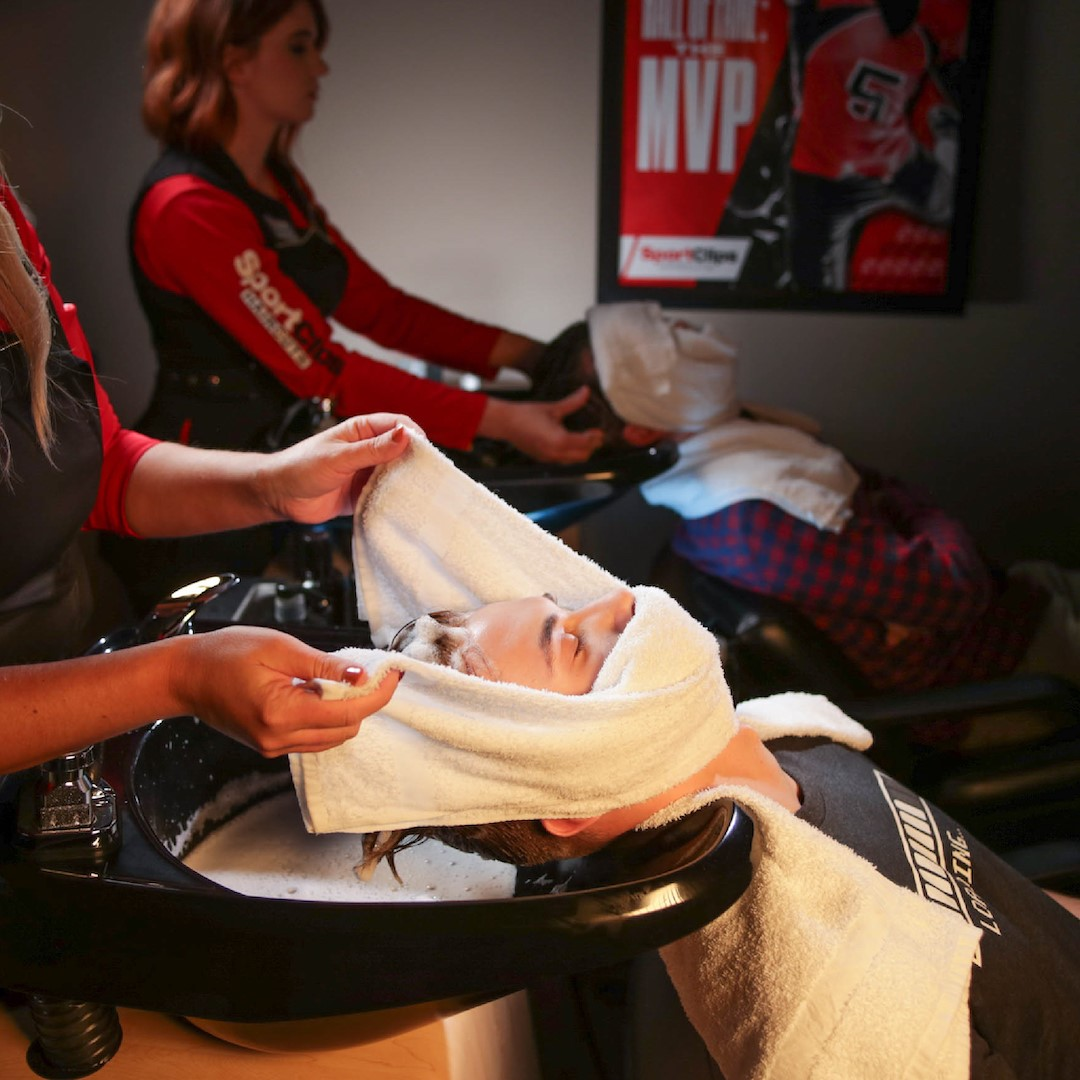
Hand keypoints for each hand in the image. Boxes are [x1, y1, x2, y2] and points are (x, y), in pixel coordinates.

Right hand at [168, 626, 401, 755]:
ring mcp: (273, 746)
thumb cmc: (225, 654)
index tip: (394, 676)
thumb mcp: (279, 648)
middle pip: (345, 729)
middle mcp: (279, 738)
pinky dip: (327, 717)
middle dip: (365, 702)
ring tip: (343, 679)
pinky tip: (321, 692)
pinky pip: (313, 737)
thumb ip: (323, 665)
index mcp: (282, 713)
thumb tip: (362, 674)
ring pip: (332, 737)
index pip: (347, 712)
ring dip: (346, 711)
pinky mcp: (270, 745)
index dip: (377, 695)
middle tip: (373, 672)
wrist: (185, 676)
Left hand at [256, 413, 412, 523]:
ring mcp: (366, 472)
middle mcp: (367, 449)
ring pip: (396, 473)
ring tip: (417, 491)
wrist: (279, 496)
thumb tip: (404, 435)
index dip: (414, 435)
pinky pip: (386, 494)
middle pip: (402, 450)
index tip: (425, 451)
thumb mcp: (339, 457)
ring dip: (405, 481)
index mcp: (361, 430)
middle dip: (415, 460)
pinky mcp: (363, 493)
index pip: (397, 424)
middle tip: (426, 474)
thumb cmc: (301, 467)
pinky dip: (394, 498)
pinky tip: (401, 504)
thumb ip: (373, 449)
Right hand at [479, 388, 602, 463]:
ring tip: (584, 440)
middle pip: (582, 456)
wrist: (505, 423)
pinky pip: (562, 460)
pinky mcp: (543, 459)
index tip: (600, 431)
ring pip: (573, 460)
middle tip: (596, 436)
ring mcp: (548, 458)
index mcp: (559, 440)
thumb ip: (572, 402)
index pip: (585, 443)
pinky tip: (570, 443)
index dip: (594, 438)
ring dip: (581, 452)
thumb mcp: (552, 408)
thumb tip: (586, 391)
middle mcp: (555, 453)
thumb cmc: (527, 414)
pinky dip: (570, 454)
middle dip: (591, 447)